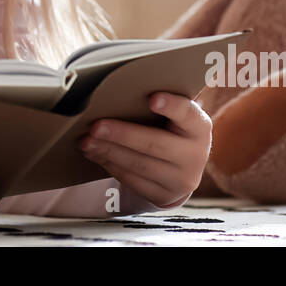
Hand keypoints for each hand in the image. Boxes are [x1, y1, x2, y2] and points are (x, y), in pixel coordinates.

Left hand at [77, 92, 211, 208]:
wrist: (182, 168)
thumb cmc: (171, 129)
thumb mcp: (174, 116)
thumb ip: (159, 104)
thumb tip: (119, 90)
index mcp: (199, 127)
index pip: (187, 114)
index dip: (171, 106)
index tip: (152, 98)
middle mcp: (195, 155)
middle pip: (155, 143)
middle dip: (121, 134)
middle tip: (95, 126)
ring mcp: (181, 179)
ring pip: (139, 165)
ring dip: (108, 152)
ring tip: (86, 141)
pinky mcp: (164, 196)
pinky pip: (133, 181)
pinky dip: (110, 166)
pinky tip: (95, 155)